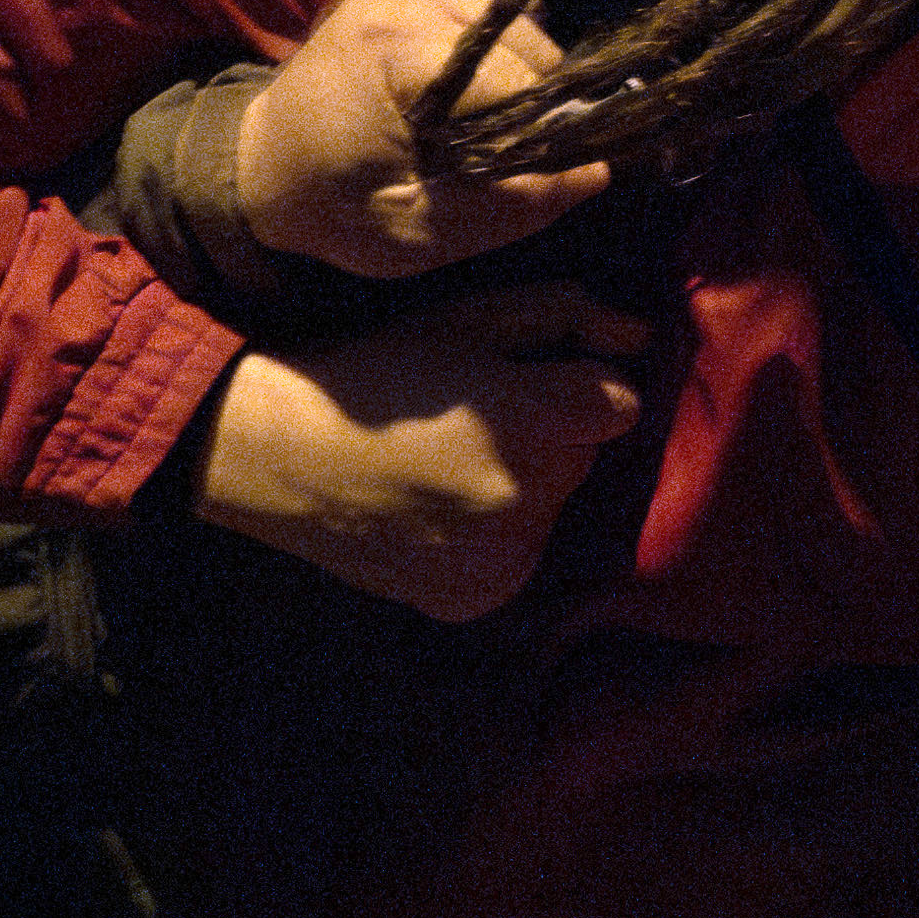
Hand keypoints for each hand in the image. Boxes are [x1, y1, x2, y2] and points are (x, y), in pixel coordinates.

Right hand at [189, 288, 649, 617]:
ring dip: (519, 494)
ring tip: (444, 473)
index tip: (530, 385)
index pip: (619, 405)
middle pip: (580, 463)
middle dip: (547, 444)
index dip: (575, 387)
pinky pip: (512, 561)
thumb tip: (640, 339)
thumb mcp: (469, 318)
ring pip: (548, 515)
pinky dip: (487, 541)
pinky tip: (433, 517)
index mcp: (537, 419)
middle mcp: (532, 499)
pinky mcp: (477, 600)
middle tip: (473, 426)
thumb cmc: (376, 368)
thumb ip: (565, 319)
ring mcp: (505, 560)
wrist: (277, 454)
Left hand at [234, 0, 612, 273]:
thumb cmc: (334, 206)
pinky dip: (512, 10)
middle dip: (537, 98)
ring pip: (527, 3)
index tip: (528, 173)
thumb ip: (503, 207)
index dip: (542, 133)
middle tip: (501, 146)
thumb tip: (592, 171)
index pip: (521, 79)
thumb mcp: (413, 233)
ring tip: (496, 107)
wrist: (266, 165)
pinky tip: (495, 54)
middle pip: (530, 39)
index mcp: (395, 46)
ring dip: (528, 57)